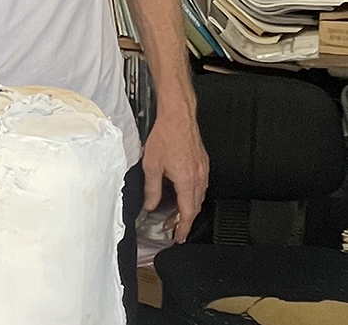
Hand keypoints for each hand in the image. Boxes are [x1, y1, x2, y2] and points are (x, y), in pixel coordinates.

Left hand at [142, 108, 208, 243]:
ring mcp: (203, 170)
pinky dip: (191, 195)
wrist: (178, 117)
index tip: (178, 237)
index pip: (188, 212)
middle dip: (184, 221)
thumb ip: (152, 189)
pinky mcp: (202, 163)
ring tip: (173, 213)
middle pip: (194, 207)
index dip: (183, 227)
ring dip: (187, 208)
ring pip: (198, 196)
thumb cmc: (165, 136)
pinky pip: (200, 185)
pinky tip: (181, 193)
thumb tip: (151, 205)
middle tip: (172, 229)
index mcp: (187, 181)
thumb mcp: (151, 166)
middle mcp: (199, 178)